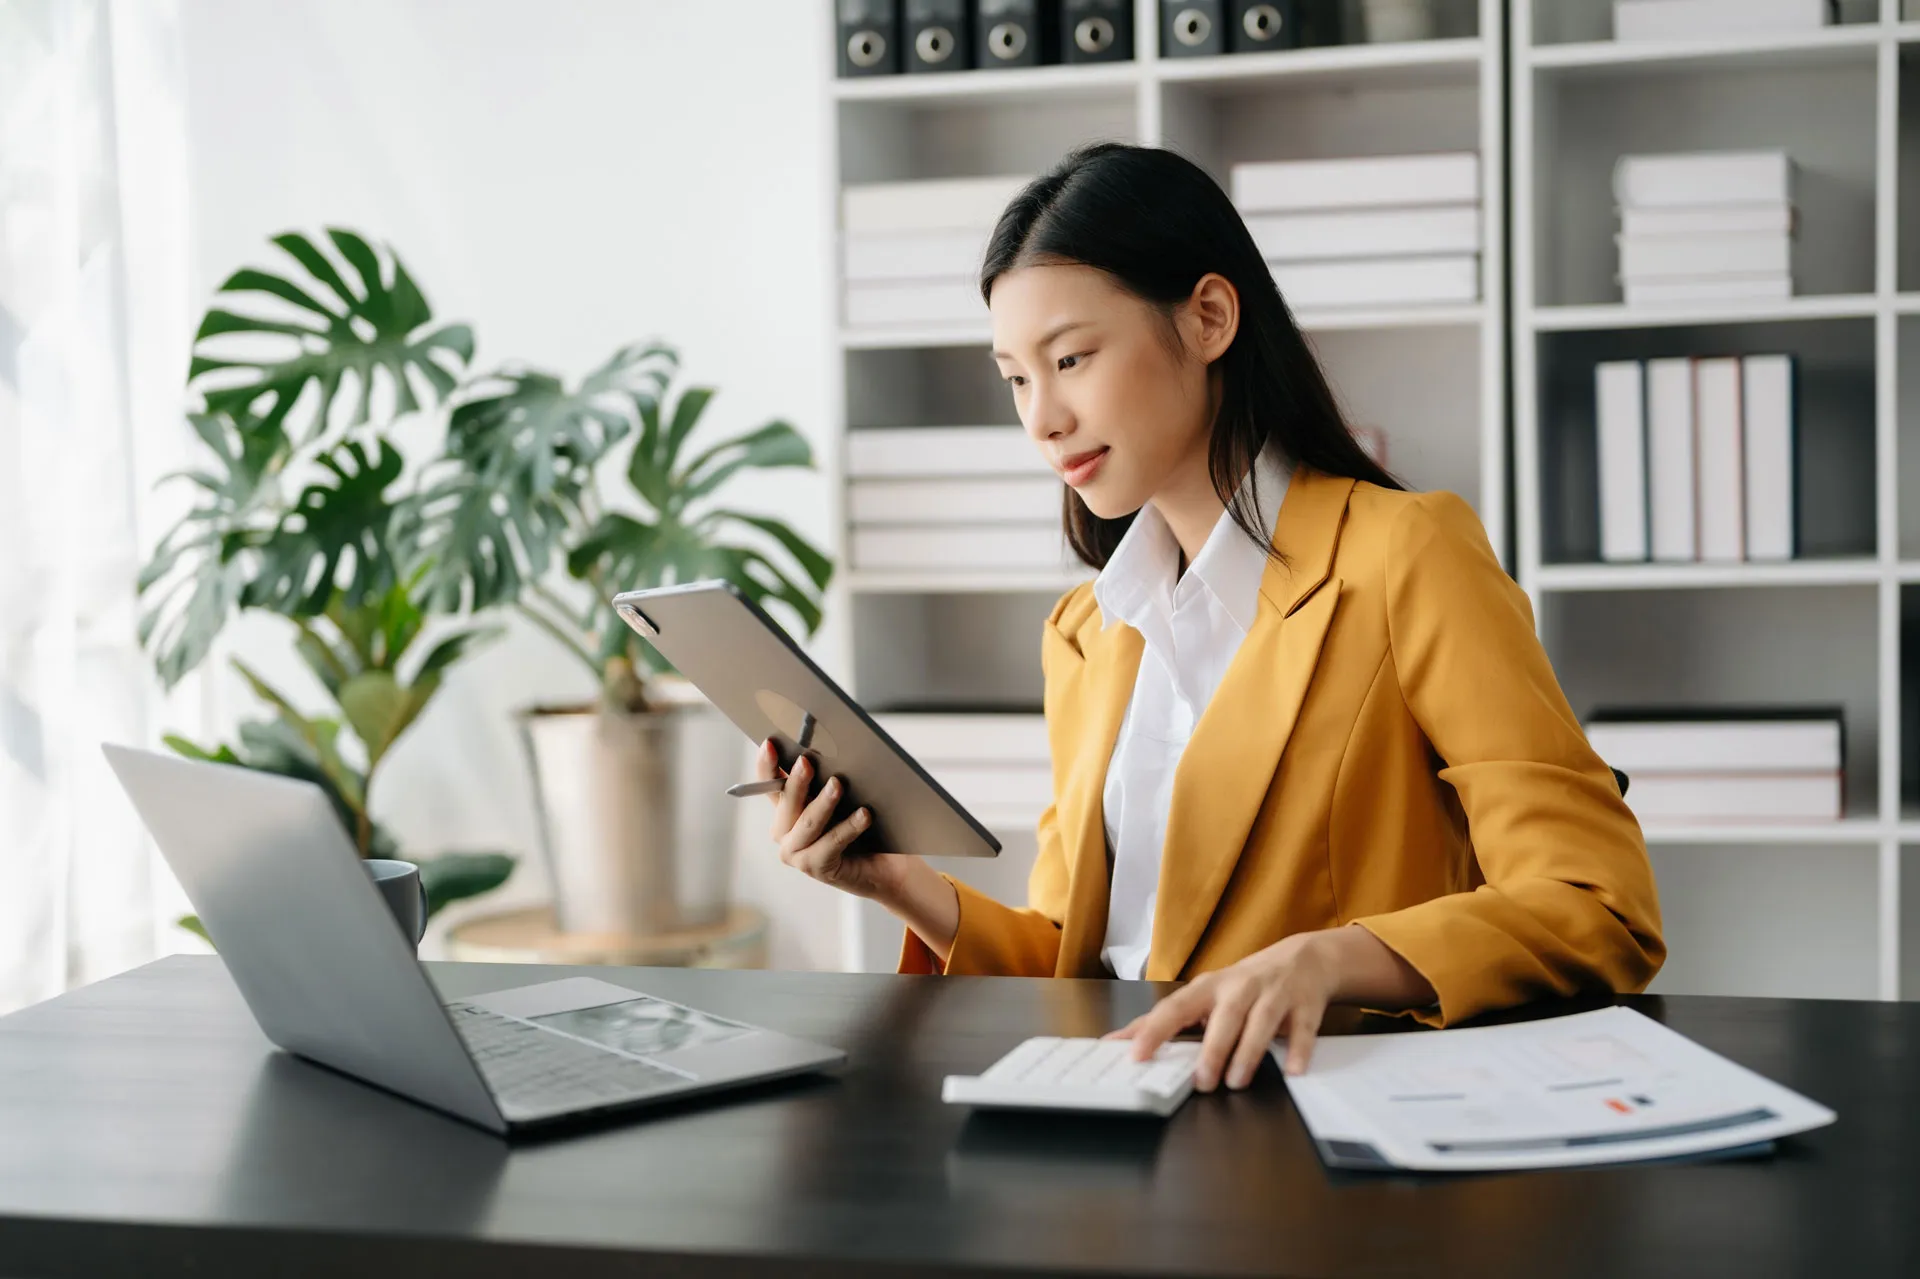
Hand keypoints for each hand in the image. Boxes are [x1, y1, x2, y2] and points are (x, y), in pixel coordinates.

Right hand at [757, 738, 905, 901]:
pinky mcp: (816, 868)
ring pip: (808, 823)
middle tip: (807, 761)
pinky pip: (831, 844)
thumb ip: (826, 776)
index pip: (769, 782)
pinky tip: (864, 815)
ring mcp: (797, 853)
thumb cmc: (858, 821)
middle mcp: (784, 831)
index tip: (770, 744)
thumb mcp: (839, 794)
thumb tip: (827, 749)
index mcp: (784, 808)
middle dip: (797, 781)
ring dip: (823, 803)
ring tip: (837, 785)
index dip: (767, 764)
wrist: (883, 862)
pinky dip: (848, 827)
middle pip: (787, 802)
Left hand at [1107, 932, 1341, 1091]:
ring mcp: (1275, 994)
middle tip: (1202, 1082)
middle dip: (1213, 1049)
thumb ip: (1172, 1018)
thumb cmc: (1244, 984)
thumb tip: (1125, 1040)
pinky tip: (1293, 1070)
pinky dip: (1299, 1050)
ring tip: (1236, 1082)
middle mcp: (1241, 987)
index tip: (1137, 1055)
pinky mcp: (1305, 1005)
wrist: (1303, 958)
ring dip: (1248, 1052)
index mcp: (1210, 987)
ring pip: (1261, 1022)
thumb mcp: (1207, 994)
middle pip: (1226, 1016)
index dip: (1155, 1030)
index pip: (1176, 1007)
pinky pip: (1303, 1029)